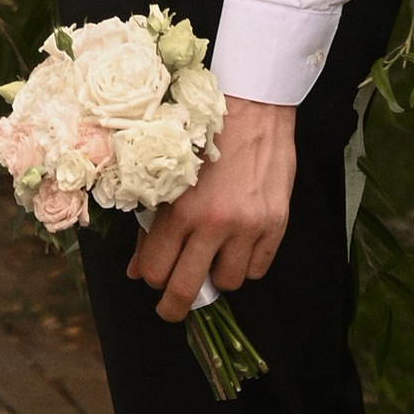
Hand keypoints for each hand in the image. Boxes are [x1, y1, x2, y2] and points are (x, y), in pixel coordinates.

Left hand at [129, 94, 294, 318]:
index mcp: (180, 208)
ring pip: (228, 283)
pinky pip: (258, 269)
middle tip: (171, 308)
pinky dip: (246, 263)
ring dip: (217, 275)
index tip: (152, 277)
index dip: (149, 278)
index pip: (155, 270)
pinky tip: (238, 244)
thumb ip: (151, 220)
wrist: (254, 105)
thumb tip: (137, 268)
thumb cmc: (205, 131)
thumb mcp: (170, 172)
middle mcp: (215, 223)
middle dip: (174, 306)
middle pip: (187, 290)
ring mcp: (249, 226)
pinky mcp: (276, 225)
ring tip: (212, 256)